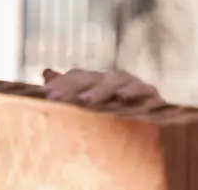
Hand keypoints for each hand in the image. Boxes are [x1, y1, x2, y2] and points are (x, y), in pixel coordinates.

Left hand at [41, 67, 161, 106]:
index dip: (60, 84)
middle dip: (70, 87)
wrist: (154, 126)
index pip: (75, 77)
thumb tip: (46, 71)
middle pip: (89, 78)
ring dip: (99, 91)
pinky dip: (133, 92)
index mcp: (96, 81)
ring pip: (113, 82)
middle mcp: (112, 78)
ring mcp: (131, 84)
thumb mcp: (91, 104)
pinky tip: (122, 98)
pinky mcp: (151, 94)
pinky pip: (142, 91)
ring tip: (84, 101)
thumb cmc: (117, 114)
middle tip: (52, 97)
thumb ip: (70, 88)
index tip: (43, 94)